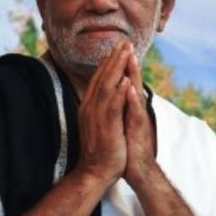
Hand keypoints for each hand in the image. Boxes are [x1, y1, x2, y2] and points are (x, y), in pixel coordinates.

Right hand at [74, 40, 132, 186]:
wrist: (95, 172)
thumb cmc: (101, 151)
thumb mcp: (99, 125)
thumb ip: (102, 109)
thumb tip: (108, 97)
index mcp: (89, 107)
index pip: (98, 79)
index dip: (108, 63)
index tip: (117, 48)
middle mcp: (90, 108)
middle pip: (102, 77)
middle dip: (113, 59)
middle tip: (123, 42)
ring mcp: (97, 116)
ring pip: (106, 86)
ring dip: (117, 68)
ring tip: (126, 53)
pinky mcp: (106, 126)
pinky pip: (112, 105)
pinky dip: (119, 91)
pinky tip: (126, 79)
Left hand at [123, 50, 157, 187]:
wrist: (138, 170)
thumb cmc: (128, 147)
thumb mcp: (122, 124)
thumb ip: (121, 109)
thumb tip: (116, 96)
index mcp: (129, 107)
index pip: (124, 82)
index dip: (120, 66)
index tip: (116, 48)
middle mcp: (135, 110)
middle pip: (132, 82)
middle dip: (128, 62)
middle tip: (126, 43)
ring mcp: (138, 119)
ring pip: (136, 94)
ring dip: (134, 75)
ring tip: (131, 58)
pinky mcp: (139, 131)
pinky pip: (135, 114)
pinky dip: (132, 101)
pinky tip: (130, 89)